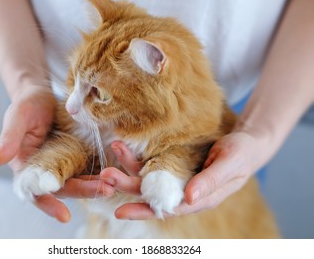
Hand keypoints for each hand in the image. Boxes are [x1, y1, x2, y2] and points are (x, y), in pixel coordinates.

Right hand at [0, 85, 114, 221]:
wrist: (43, 95)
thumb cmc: (26, 106)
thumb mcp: (17, 118)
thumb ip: (9, 139)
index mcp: (28, 168)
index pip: (36, 192)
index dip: (48, 204)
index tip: (64, 215)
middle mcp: (47, 171)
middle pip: (65, 188)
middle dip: (84, 191)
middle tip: (105, 190)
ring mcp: (64, 164)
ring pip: (81, 179)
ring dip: (97, 183)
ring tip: (115, 182)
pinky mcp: (78, 155)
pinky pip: (90, 165)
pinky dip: (102, 169)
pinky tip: (117, 169)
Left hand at [103, 133, 260, 219]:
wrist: (246, 140)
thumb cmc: (242, 154)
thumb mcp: (230, 164)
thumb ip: (211, 181)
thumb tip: (188, 198)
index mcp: (198, 198)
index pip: (168, 209)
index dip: (145, 210)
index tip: (122, 211)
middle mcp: (183, 190)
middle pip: (151, 192)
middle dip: (127, 186)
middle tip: (106, 176)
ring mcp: (177, 175)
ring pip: (147, 175)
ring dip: (128, 166)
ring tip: (114, 150)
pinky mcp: (173, 161)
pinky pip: (151, 161)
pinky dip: (137, 155)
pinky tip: (123, 146)